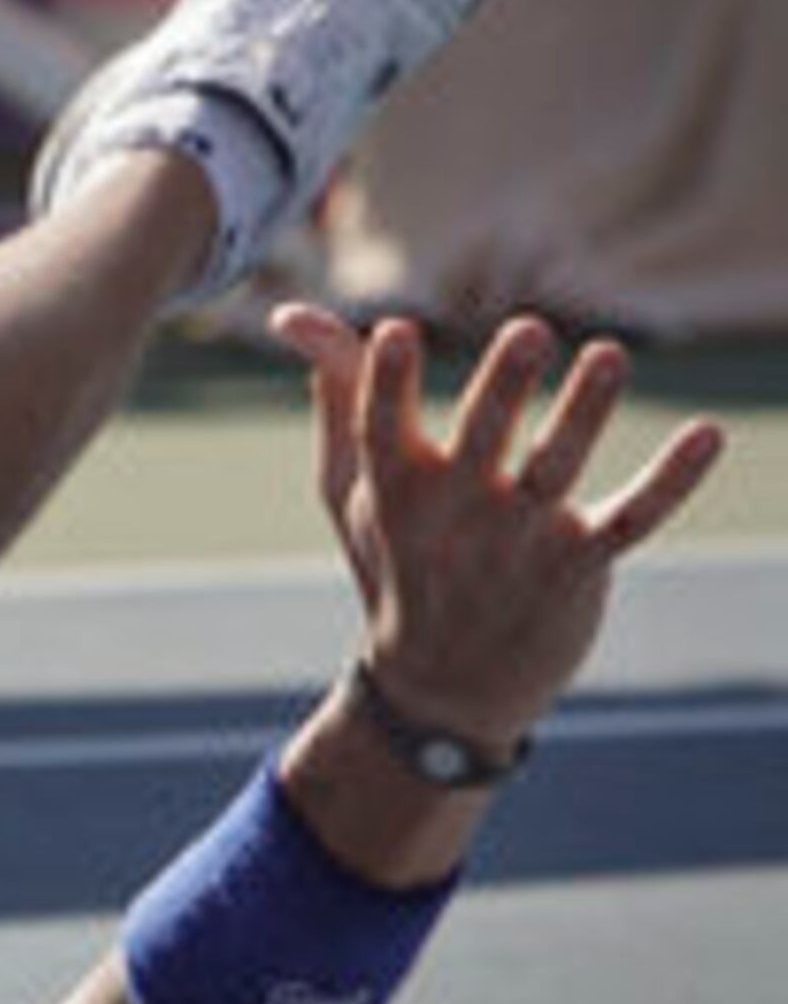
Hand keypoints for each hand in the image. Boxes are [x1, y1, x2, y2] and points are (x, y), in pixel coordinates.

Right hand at [270, 307, 723, 747]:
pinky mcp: (579, 565)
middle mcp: (456, 513)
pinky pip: (630, 517)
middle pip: (480, 439)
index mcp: (394, 489)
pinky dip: (670, 481)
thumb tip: (297, 317)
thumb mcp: (352, 490)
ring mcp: (518, 540)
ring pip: (555, 469)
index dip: (386, 382)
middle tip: (529, 331)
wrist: (445, 686)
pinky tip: (707, 436)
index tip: (394, 333)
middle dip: (504, 386)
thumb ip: (337, 398)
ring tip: (609, 356)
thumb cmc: (397, 563)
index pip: (382, 429)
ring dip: (584, 413)